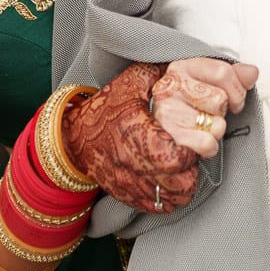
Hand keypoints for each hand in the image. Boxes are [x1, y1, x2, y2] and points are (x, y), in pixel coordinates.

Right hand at [62, 63, 197, 211]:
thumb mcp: (131, 81)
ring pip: (173, 198)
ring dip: (184, 183)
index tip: (196, 138)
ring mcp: (130, 184)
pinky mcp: (129, 197)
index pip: (176, 155)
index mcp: (135, 132)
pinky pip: (160, 207)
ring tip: (182, 166)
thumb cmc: (105, 107)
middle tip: (192, 152)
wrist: (74, 138)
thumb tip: (189, 64)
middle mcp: (132, 164)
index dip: (193, 148)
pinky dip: (170, 196)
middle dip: (192, 168)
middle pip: (180, 182)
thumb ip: (160, 74)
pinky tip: (168, 179)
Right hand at [149, 58, 259, 158]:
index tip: (234, 100)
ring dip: (215, 130)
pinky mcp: (170, 136)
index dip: (237, 91)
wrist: (161, 132)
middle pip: (221, 100)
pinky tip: (198, 140)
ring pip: (217, 124)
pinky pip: (207, 144)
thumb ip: (234, 76)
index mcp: (184, 67)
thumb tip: (251, 72)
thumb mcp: (210, 83)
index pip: (223, 73)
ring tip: (201, 126)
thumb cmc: (189, 105)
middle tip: (209, 113)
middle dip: (222, 112)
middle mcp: (172, 86)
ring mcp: (168, 111)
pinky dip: (209, 147)